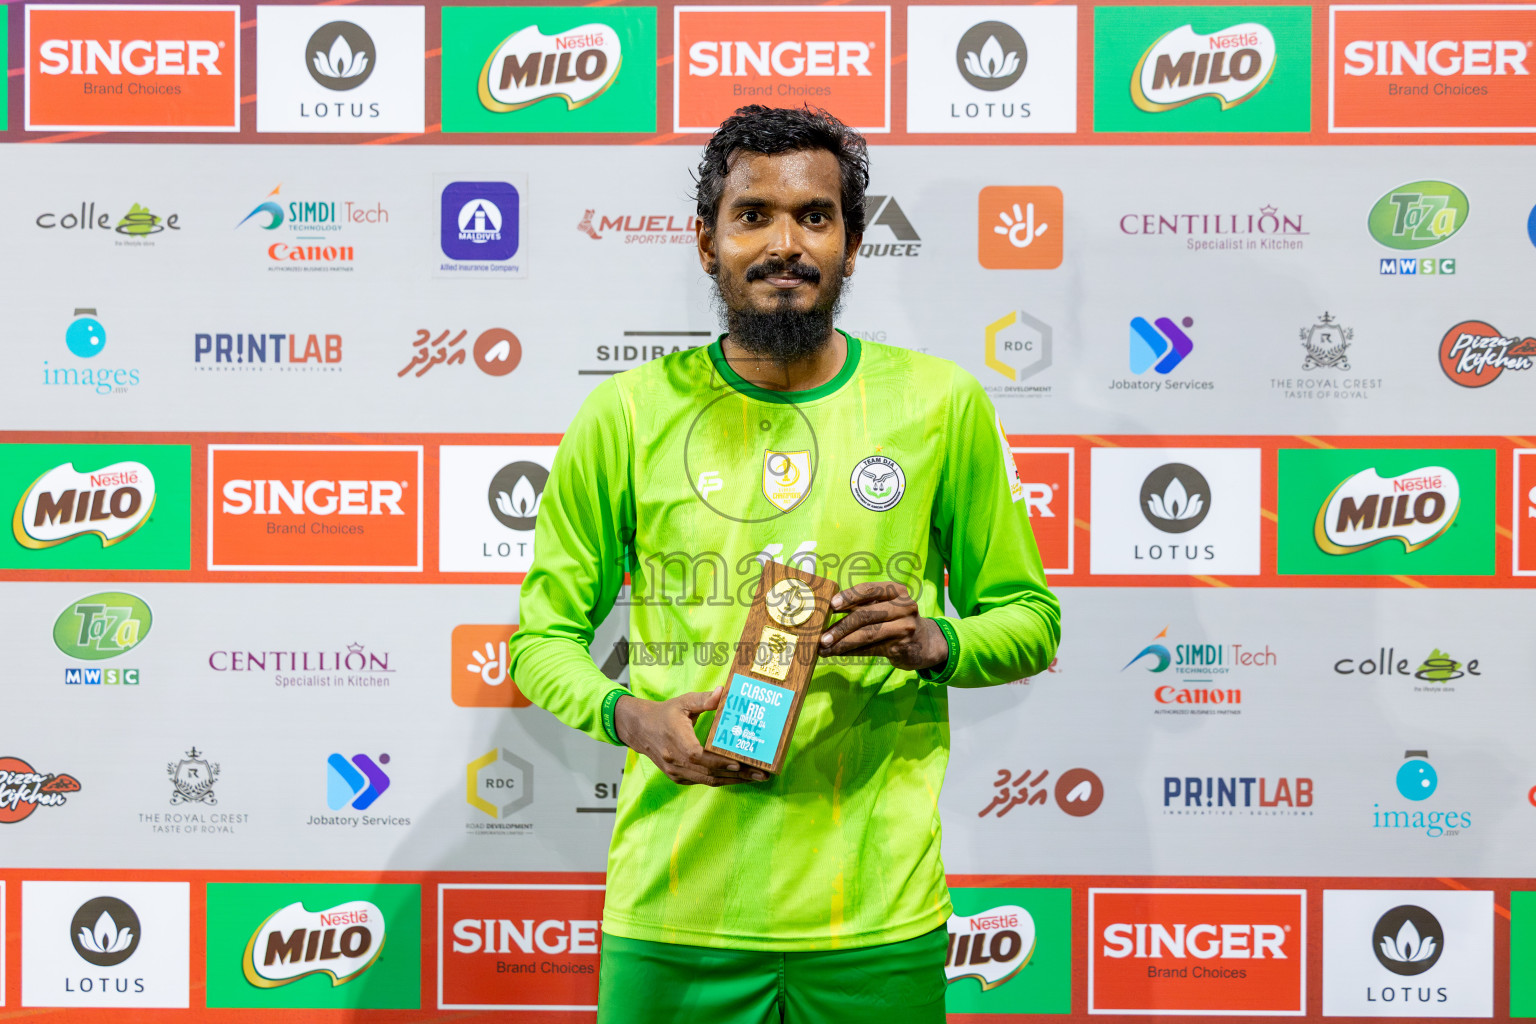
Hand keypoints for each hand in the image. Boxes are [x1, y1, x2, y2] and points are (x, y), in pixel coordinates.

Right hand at [613, 688, 766, 785]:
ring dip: (732, 781)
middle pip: (708, 773)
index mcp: (675, 739)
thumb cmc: (664, 714)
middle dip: (736, 775)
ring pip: (707, 781)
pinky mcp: (677, 777)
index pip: (698, 756)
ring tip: (755, 778)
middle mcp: (674, 760)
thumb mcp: (683, 702)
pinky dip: (720, 781)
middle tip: (761, 774)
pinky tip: (737, 778)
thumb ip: (704, 699)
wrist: (640, 729)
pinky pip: (701, 782)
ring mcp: (675, 771)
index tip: (739, 763)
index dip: (718, 762)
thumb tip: (723, 692)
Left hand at [819, 580, 948, 671]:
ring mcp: (905, 626)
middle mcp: (904, 606)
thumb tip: (827, 611)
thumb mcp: (885, 607)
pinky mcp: (902, 646)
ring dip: (842, 642)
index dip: (848, 597)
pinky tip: (836, 653)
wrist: (925, 643)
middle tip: (821, 636)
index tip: (831, 605)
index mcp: (896, 591)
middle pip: (865, 615)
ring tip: (824, 648)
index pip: (868, 589)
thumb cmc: (895, 621)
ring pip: (867, 634)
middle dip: (840, 627)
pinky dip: (851, 652)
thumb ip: (863, 605)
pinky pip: (871, 649)